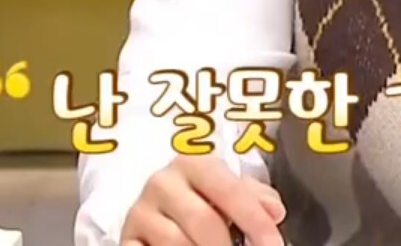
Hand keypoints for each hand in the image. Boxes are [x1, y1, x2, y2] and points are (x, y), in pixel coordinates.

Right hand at [121, 154, 286, 245]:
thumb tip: (274, 211)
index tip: (274, 245)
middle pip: (204, 221)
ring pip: (177, 243)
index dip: (256, 221)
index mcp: (192, 163)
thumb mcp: (226, 191)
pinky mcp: (126, 239)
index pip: (229, 191)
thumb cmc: (201, 200)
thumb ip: (254, 197)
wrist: (156, 210)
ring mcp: (140, 212)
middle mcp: (162, 183)